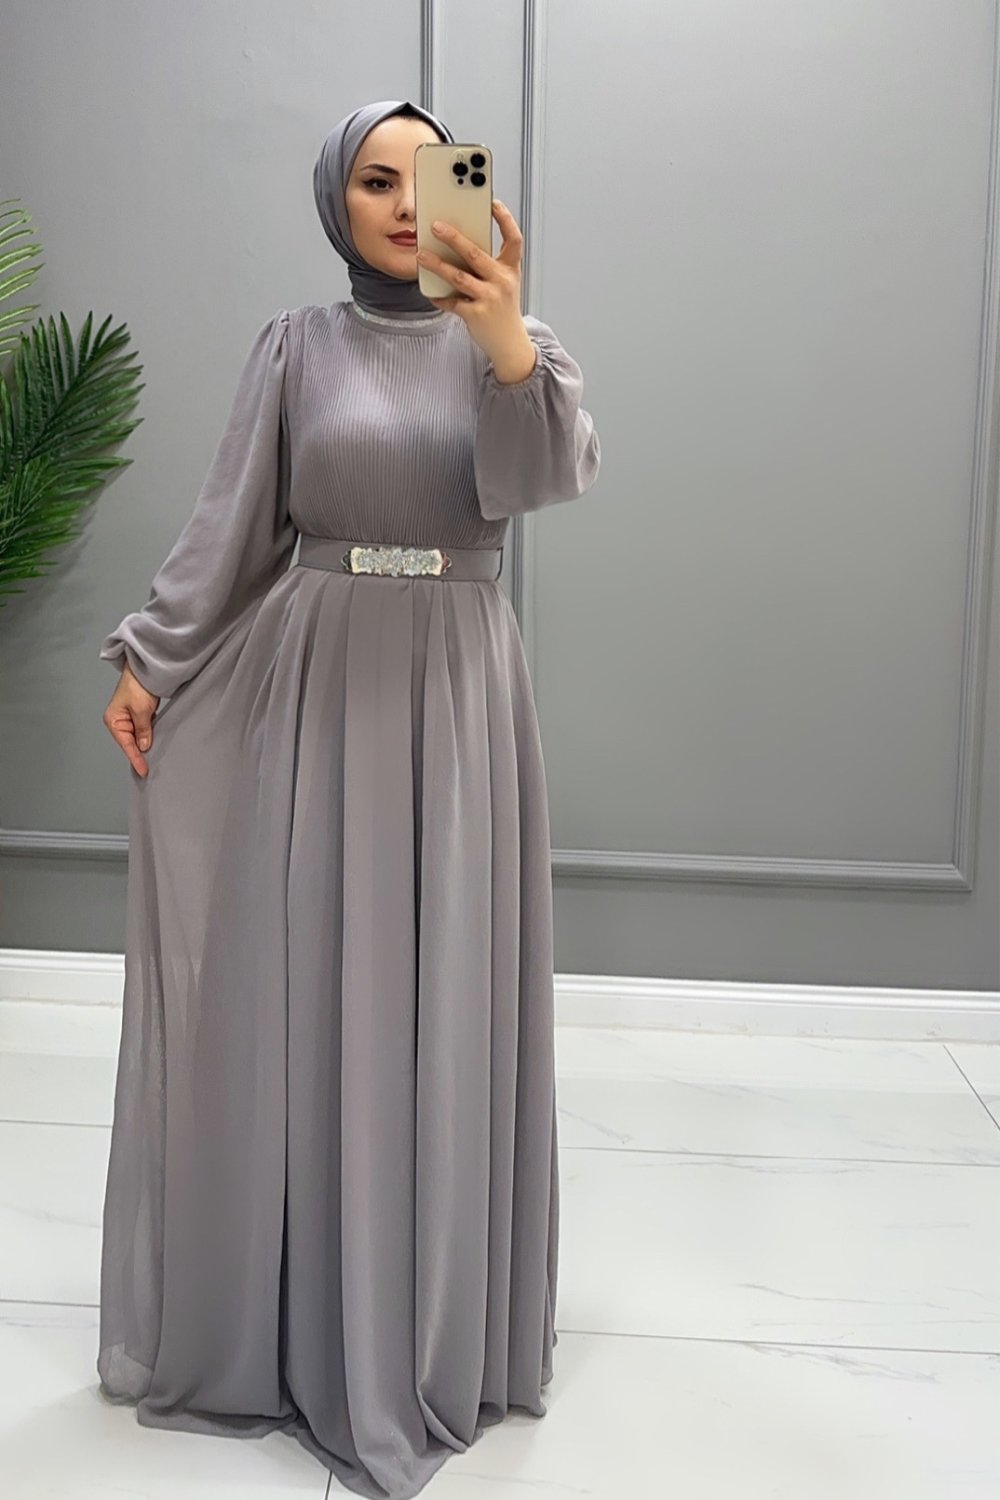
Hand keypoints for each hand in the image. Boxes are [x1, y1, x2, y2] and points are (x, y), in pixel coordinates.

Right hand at [103, 662, 159, 777]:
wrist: (145, 669)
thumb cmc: (137, 685)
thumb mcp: (141, 710)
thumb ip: (142, 730)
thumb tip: (143, 746)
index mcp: (113, 720)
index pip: (125, 744)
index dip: (135, 758)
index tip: (143, 770)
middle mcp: (117, 720)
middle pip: (129, 743)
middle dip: (138, 754)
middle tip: (148, 769)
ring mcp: (127, 718)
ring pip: (136, 737)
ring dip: (144, 745)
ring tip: (151, 760)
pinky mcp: (137, 714)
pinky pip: (142, 730)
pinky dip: (147, 736)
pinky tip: (152, 744)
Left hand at [416, 199, 531, 366]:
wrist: (509, 344)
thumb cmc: (502, 309)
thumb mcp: (504, 284)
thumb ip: (488, 265)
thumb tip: (458, 245)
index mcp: (511, 270)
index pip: (513, 239)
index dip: (505, 219)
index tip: (492, 203)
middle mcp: (502, 282)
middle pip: (475, 253)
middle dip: (454, 238)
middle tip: (435, 225)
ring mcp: (489, 298)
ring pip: (458, 276)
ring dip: (437, 265)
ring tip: (421, 255)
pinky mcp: (476, 315)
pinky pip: (451, 301)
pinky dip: (439, 296)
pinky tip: (430, 292)